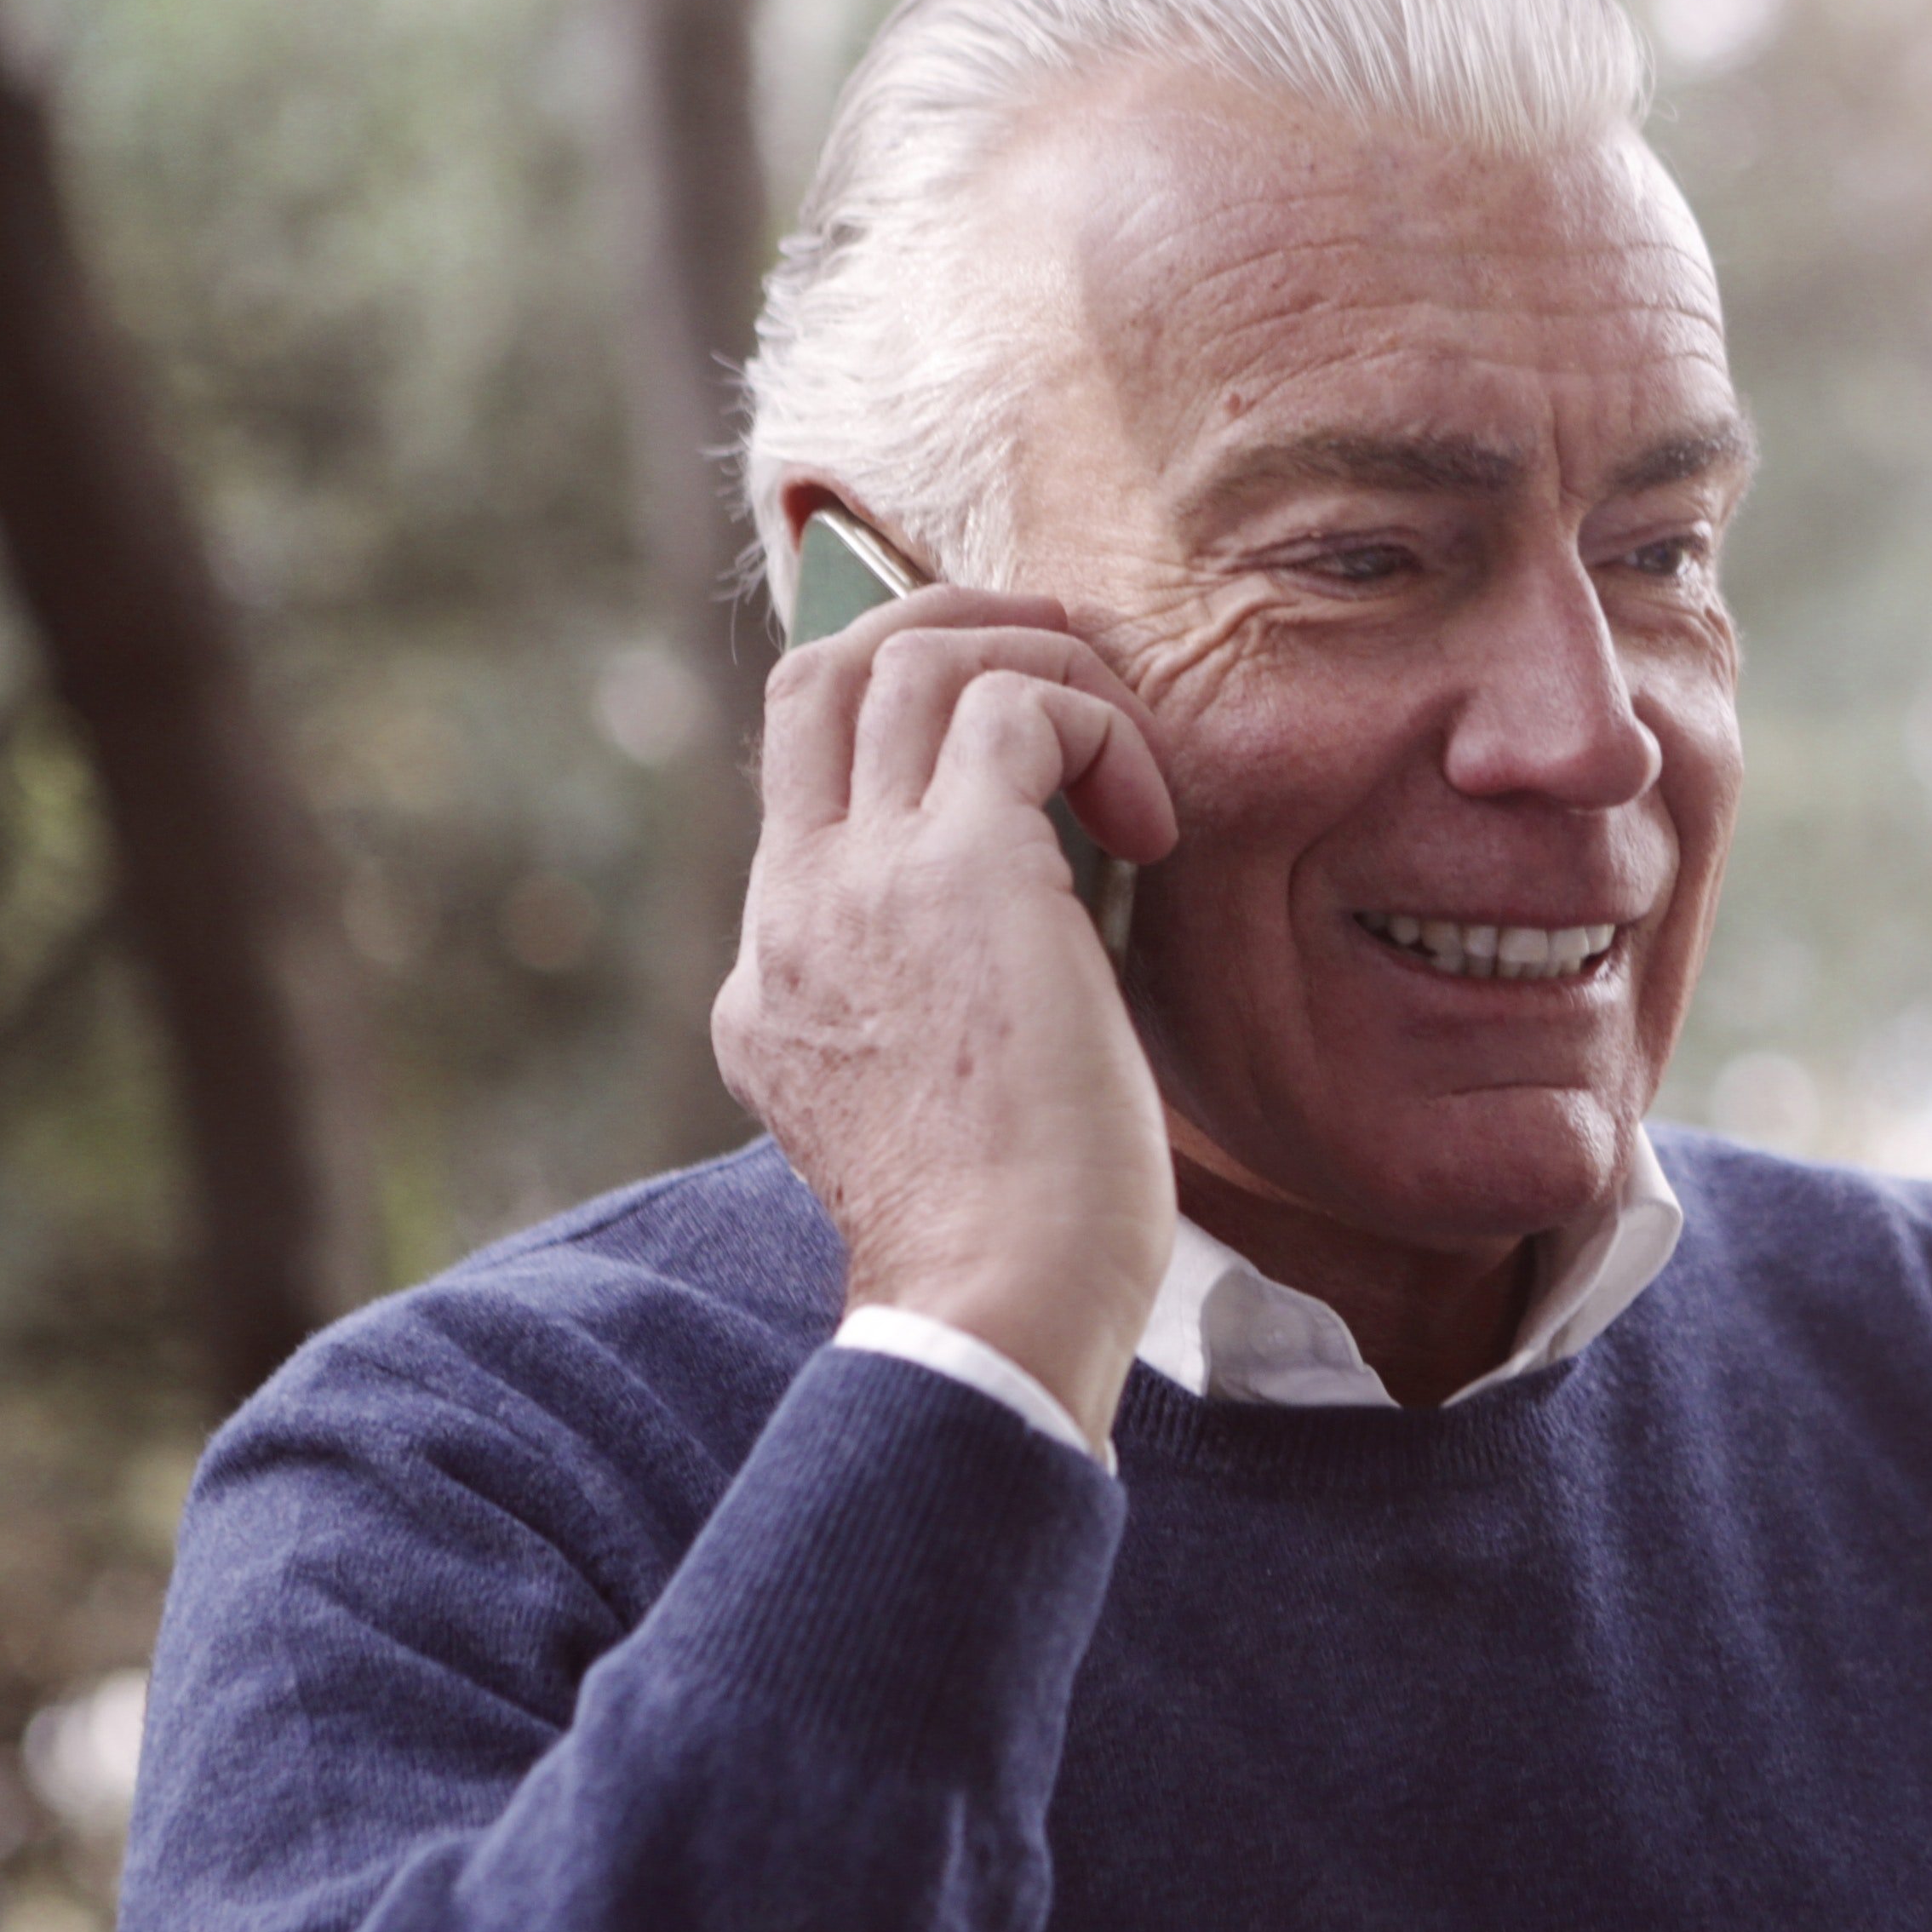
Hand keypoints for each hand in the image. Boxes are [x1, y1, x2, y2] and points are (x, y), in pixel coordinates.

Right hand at [713, 585, 1180, 1446]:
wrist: (999, 1305)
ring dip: (1038, 661)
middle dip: (942, 626)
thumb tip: (1043, 931)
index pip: (805, 780)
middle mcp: (794, 911)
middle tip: (1060, 665)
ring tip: (1126, 741)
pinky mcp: (959, 870)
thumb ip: (946, 1006)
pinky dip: (1098, 726)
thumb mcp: (936, 1107)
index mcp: (776, 975)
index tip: (1026, 754)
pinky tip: (1155, 825)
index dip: (911, 731)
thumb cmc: (1012, 1243)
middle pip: (818, 674)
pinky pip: (1017, 707)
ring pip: (907, 656)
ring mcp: (859, 882)